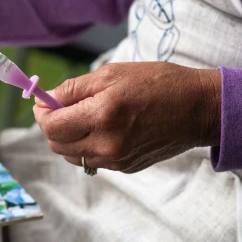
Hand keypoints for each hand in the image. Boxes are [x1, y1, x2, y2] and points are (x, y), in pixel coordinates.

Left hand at [33, 62, 220, 173]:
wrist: (199, 108)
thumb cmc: (158, 83)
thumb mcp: (112, 74)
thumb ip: (73, 89)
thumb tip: (45, 100)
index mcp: (102, 116)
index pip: (51, 125)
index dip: (41, 112)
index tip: (43, 101)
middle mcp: (107, 143)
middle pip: (56, 143)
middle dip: (52, 124)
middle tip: (62, 107)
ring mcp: (116, 159)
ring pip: (71, 154)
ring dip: (68, 137)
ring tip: (83, 117)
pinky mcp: (125, 167)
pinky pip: (91, 159)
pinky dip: (87, 145)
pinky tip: (101, 128)